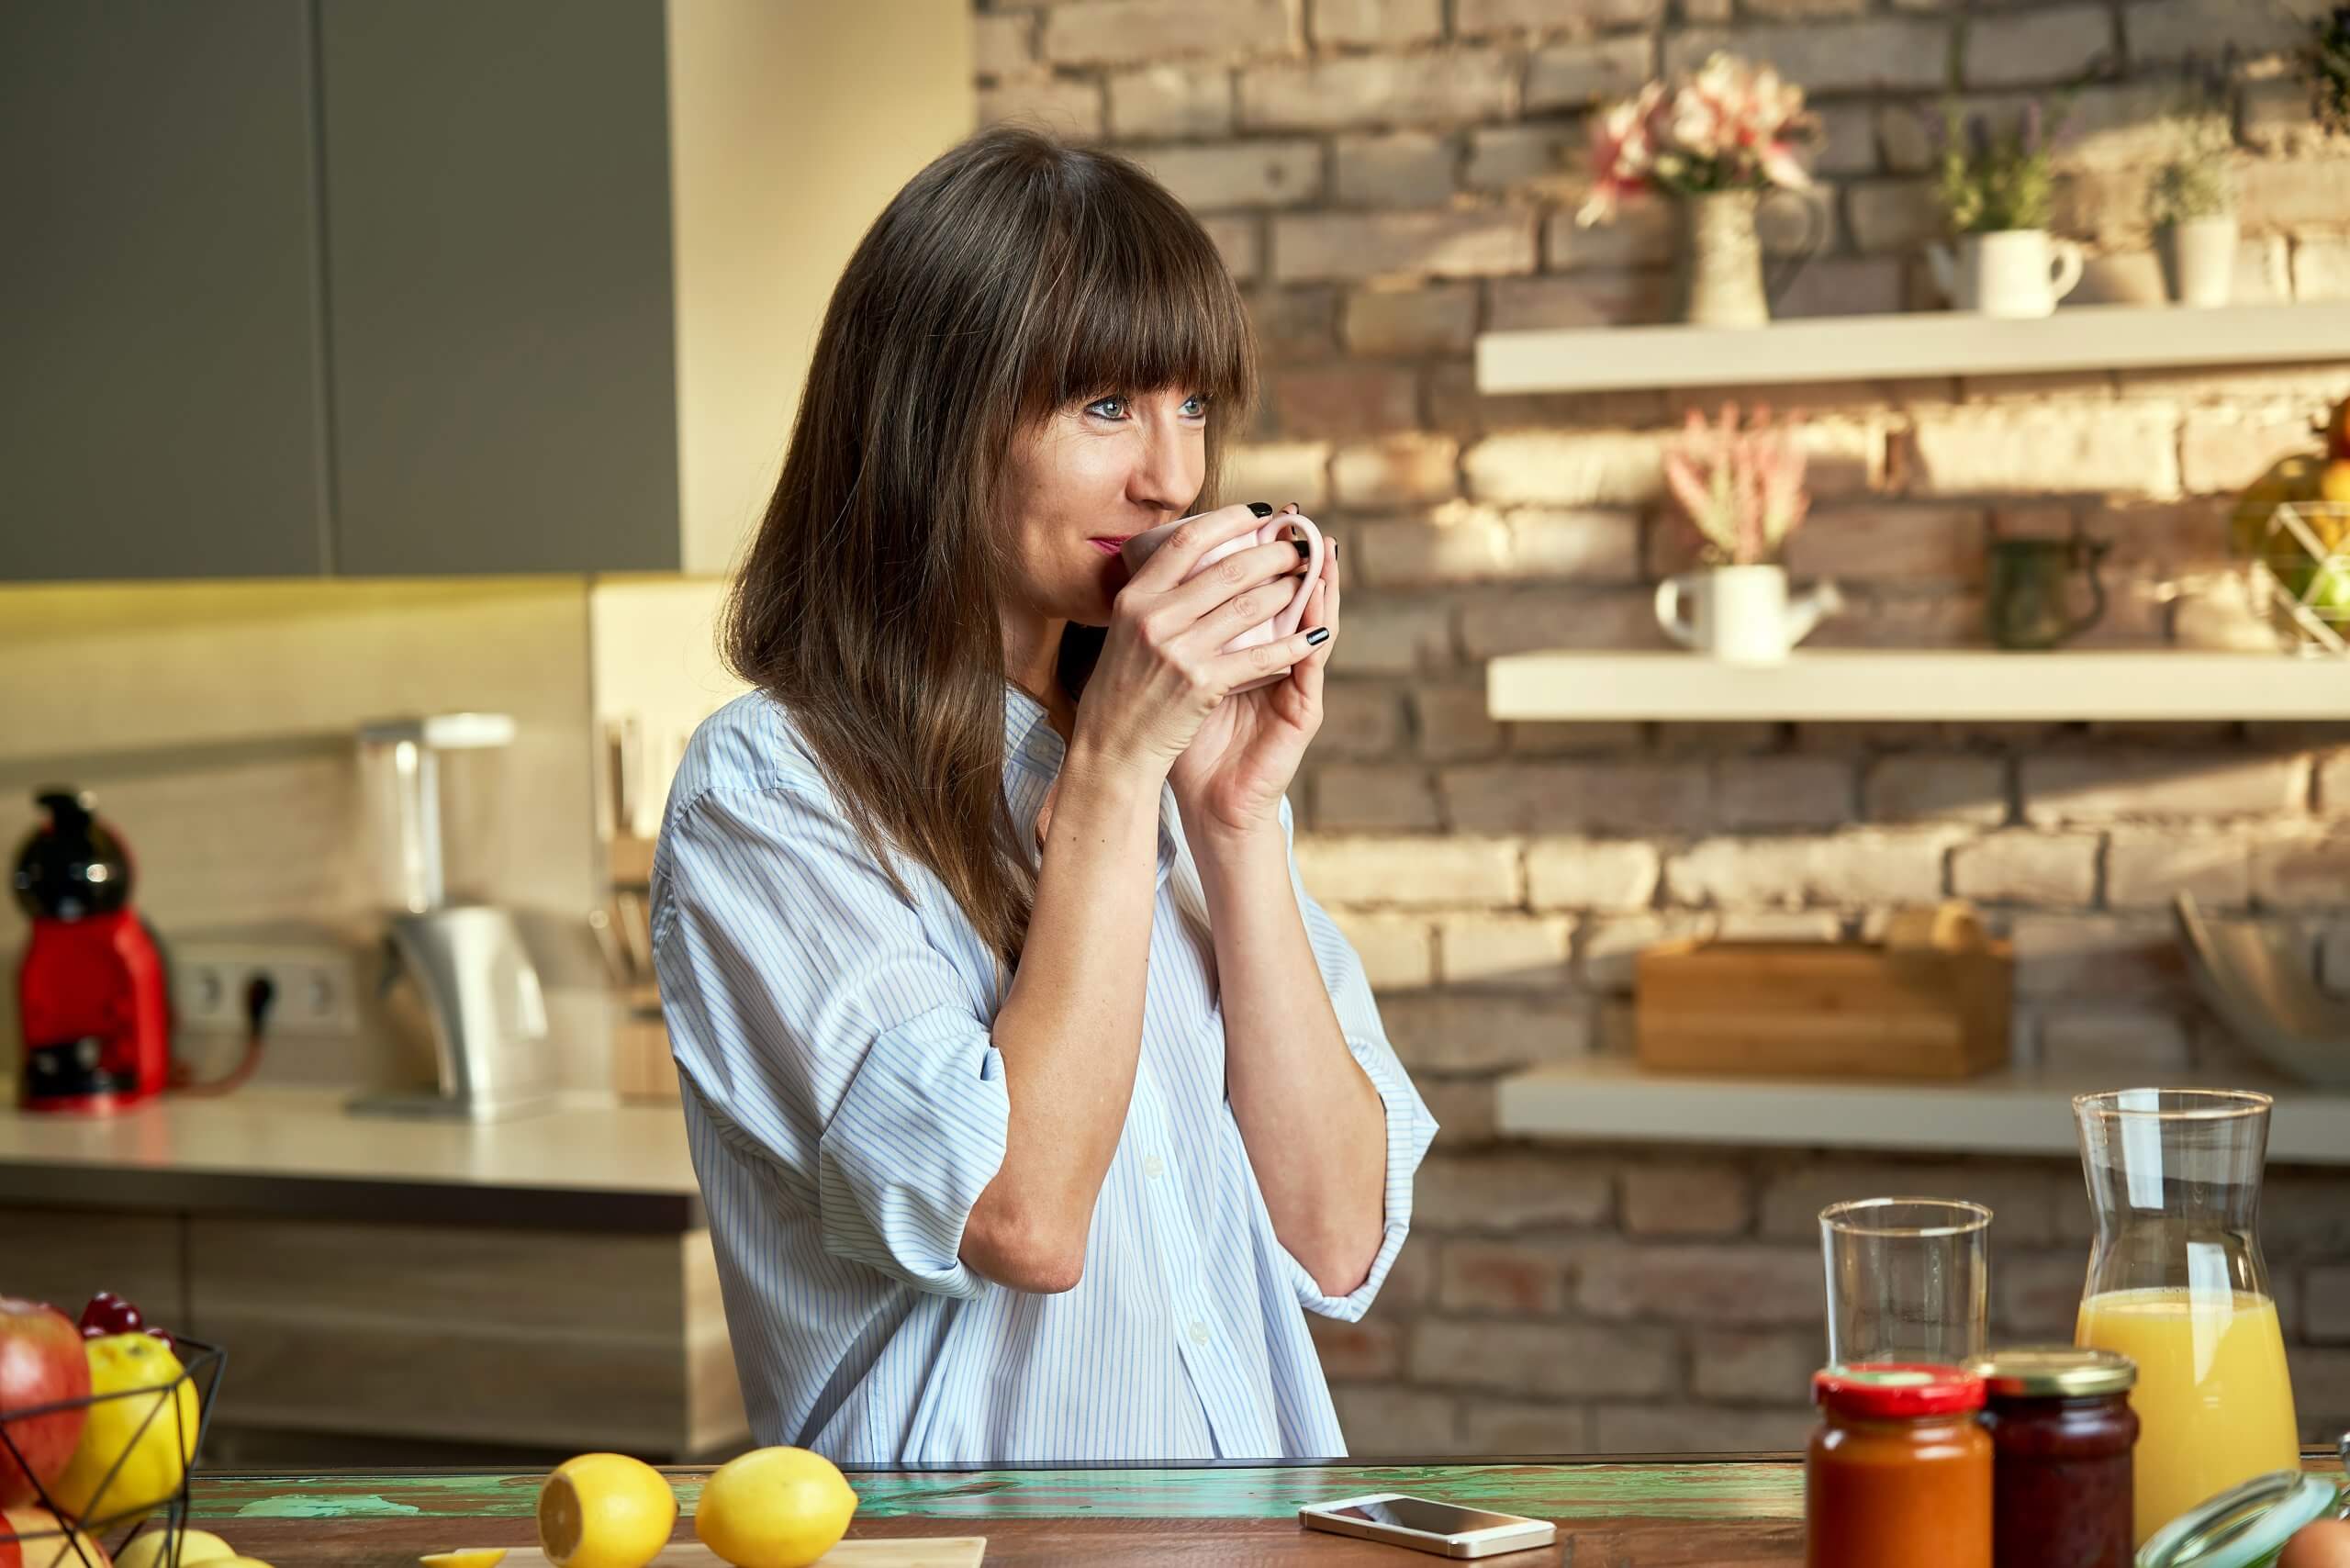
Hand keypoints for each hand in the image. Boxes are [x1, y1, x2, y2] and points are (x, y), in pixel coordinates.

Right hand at [1068, 503, 1331, 782]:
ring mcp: (1177, 650)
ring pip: (1248, 607)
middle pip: (1226, 569)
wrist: (1112, 747)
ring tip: (1306, 583)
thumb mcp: (1125, 631)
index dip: (1229, 520)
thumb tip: (1193, 555)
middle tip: (1297, 548)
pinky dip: (1291, 644)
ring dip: (1287, 592)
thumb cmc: (1123, 688)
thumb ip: (1154, 596)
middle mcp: (1152, 617)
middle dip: (1272, 554)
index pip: (1186, 542)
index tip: (1261, 514)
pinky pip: (1259, 656)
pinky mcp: (1200, 684)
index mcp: (1133, 598)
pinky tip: (1312, 636)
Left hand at [1167, 505, 1338, 842]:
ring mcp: (1294, 687)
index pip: (1260, 596)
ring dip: (1321, 585)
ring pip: (1314, 625)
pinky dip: (1316, 633)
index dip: (1259, 558)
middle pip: (1292, 600)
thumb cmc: (1190, 743)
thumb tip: (1143, 596)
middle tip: (1296, 519)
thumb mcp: (1179, 681)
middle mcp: (1276, 664)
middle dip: (1293, 559)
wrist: (1211, 803)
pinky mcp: (1303, 711)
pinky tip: (1319, 606)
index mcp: (1247, 653)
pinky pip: (1312, 665)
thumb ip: (1178, 643)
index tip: (1255, 518)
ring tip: (1322, 549)